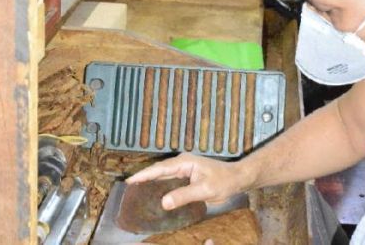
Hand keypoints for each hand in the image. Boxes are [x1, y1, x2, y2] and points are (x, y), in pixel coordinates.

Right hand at [127, 153, 252, 210]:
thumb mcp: (204, 190)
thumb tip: (163, 202)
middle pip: (158, 171)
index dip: (143, 175)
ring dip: (150, 182)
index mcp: (184, 162)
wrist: (237, 179)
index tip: (129, 181)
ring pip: (163, 176)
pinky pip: (169, 181)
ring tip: (136, 191)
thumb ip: (183, 195)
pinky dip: (160, 186)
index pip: (159, 169)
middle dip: (143, 177)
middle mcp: (182, 164)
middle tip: (128, 187)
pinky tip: (154, 194)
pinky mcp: (187, 177)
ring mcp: (184, 170)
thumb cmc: (224, 181)